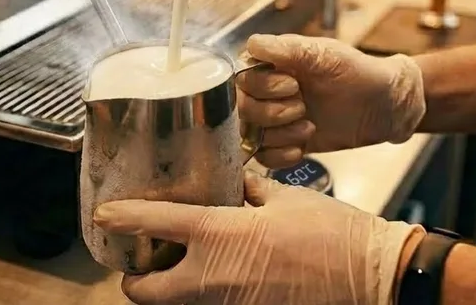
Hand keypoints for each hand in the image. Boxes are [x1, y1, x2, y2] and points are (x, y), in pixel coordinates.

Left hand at [94, 171, 423, 304]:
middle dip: (135, 278)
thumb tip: (235, 183)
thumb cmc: (332, 232)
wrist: (371, 276)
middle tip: (142, 259)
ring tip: (179, 263)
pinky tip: (221, 274)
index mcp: (220, 235)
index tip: (104, 215)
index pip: (155, 225)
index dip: (122, 219)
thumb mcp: (284, 198)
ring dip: (170, 287)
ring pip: (177, 304)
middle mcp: (213, 278)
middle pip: (145, 292)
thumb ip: (250, 190)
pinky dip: (204, 293)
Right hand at [237, 34, 425, 167]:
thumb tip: (253, 44)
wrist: (384, 106)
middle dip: (273, 112)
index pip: (241, 78)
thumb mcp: (325, 54)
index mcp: (272, 64)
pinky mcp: (285, 142)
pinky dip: (281, 155)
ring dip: (280, 134)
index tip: (293, 84)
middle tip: (303, 106)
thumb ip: (287, 49)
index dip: (263, 86)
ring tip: (308, 126)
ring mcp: (275, 118)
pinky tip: (302, 146)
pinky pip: (264, 156)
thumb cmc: (358, 72)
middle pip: (242, 108)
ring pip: (251, 133)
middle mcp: (268, 91)